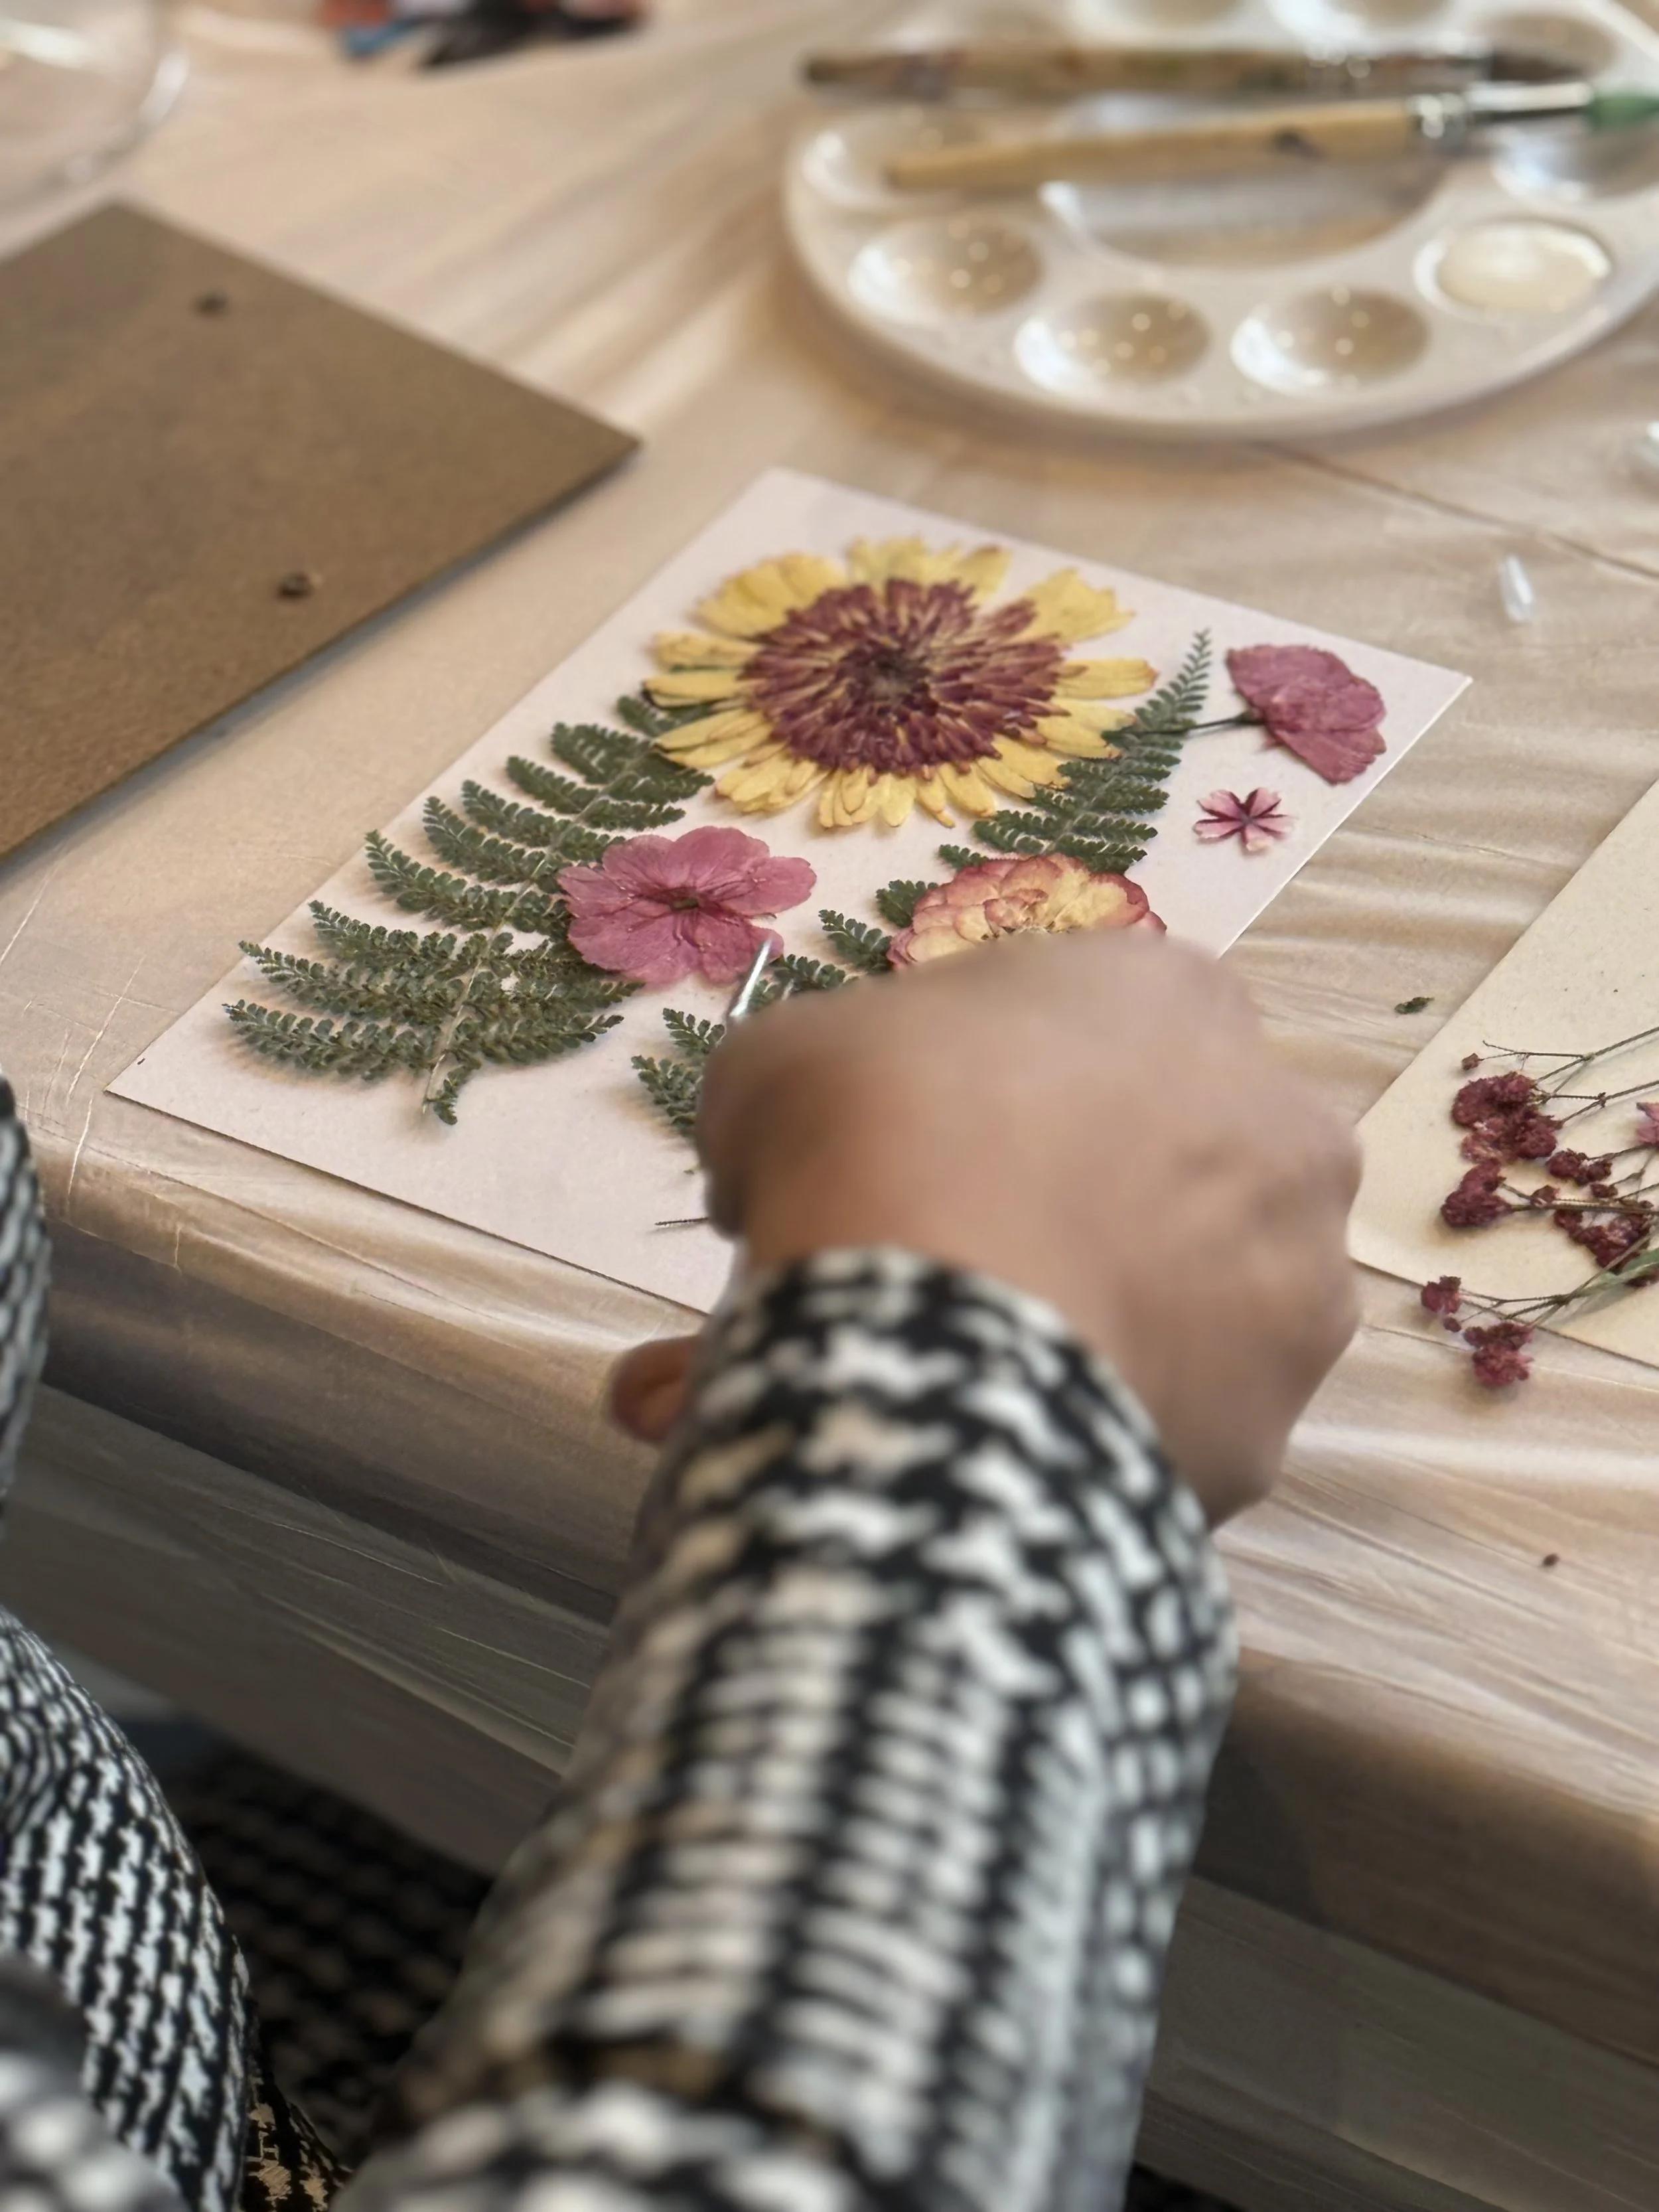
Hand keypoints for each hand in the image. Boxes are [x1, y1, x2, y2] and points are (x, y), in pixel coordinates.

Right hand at [612, 931, 1358, 1523]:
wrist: (928, 1330)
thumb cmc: (871, 1139)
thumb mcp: (787, 1057)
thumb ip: (820, 1081)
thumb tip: (784, 1172)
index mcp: (1176, 997)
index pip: (1099, 1032)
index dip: (997, 1091)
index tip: (917, 1147)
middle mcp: (1282, 1126)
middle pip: (1172, 1163)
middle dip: (1086, 1203)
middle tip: (965, 1255)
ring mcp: (1300, 1285)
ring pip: (1198, 1299)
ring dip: (1117, 1317)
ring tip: (991, 1361)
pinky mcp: (1272, 1425)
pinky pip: (1180, 1422)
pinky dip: (1112, 1427)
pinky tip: (1020, 1436)